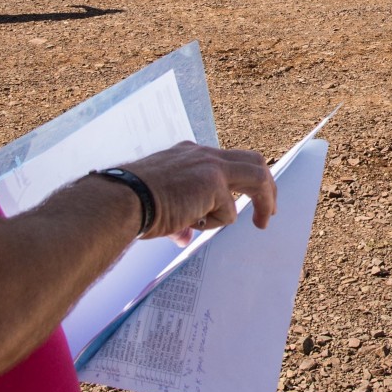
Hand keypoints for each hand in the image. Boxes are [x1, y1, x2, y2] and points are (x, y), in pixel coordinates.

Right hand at [120, 141, 275, 241]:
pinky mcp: (214, 183)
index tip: (245, 198)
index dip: (240, 181)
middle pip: (252, 162)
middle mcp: (203, 155)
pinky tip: (190, 223)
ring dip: (263, 202)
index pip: (225, 162)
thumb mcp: (162, 205)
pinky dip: (214, 224)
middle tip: (271, 209)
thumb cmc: (133, 204)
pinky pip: (229, 213)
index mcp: (189, 155)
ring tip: (263, 222)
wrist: (121, 200)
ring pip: (256, 177)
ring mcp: (211, 166)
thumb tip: (184, 237)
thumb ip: (181, 217)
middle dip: (267, 186)